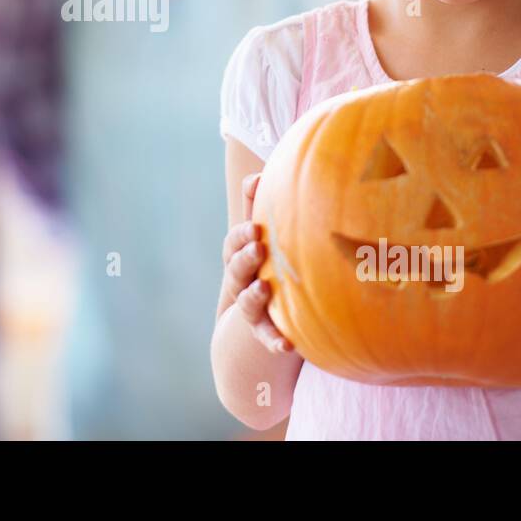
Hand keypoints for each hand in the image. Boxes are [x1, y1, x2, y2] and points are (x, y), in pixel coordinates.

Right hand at [220, 173, 293, 354]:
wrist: (261, 308)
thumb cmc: (265, 258)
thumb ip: (256, 206)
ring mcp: (251, 307)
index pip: (234, 243)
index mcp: (239, 255)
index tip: (256, 228)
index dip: (241, 236)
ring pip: (247, 303)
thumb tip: (258, 175)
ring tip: (263, 289)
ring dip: (253, 295)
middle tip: (258, 246)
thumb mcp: (258, 234)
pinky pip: (267, 338)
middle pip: (236, 270)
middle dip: (244, 257)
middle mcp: (241, 281)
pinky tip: (287, 344)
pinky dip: (274, 341)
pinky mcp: (265, 330)